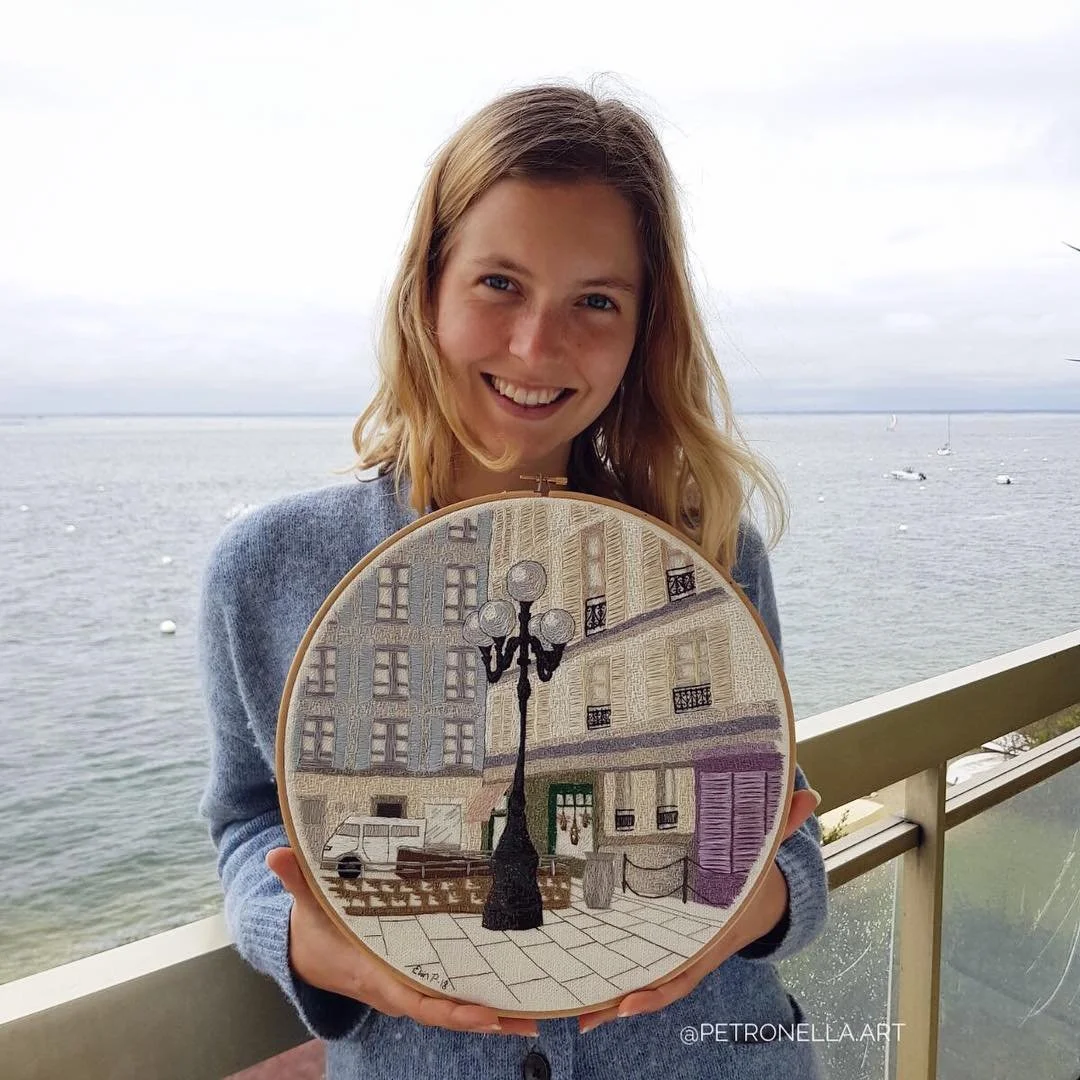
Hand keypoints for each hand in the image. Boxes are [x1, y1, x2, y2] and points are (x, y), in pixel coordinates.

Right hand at [266, 847, 538, 1036]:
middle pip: (443, 1011)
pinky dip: (481, 1006)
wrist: (309, 953)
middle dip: (482, 1017)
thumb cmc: (315, 926)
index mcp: (374, 972)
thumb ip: (297, 878)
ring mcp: (409, 988)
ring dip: (491, 1016)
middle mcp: (396, 987)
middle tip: (524, 1015)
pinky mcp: (420, 982)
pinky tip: (512, 1007)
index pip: (413, 998)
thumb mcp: (307, 902)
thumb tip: (277, 852)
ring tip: (533, 1016)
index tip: (480, 1012)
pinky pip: (452, 998)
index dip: (446, 1008)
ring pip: (452, 1009)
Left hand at [577, 786, 820, 1034]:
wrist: (763, 904)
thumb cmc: (753, 879)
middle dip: (624, 1002)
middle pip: (657, 985)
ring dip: (613, 1003)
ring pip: (646, 985)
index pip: (684, 970)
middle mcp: (693, 952)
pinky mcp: (664, 948)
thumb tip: (809, 796)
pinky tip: (589, 1004)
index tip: (629, 1002)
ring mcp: (678, 954)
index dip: (659, 989)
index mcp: (713, 936)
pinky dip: (618, 992)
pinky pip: (642, 973)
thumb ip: (781, 827)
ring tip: (579, 1018)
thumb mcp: (766, 854)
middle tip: (588, 1017)